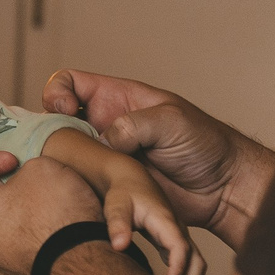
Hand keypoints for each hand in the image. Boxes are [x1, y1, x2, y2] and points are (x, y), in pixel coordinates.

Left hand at [0, 150, 100, 274]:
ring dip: (20, 197)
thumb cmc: (56, 214)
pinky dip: (33, 218)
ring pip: (1, 214)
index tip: (12, 162)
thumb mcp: (38, 167)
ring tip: (45, 191)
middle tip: (29, 174)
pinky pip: (20, 232)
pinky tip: (55, 211)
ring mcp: (0, 255)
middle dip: (3, 177)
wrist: (86, 262)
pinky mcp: (22, 262)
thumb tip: (25, 181)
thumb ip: (21, 168)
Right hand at [41, 69, 272, 249]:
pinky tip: (81, 191)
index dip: (58, 92)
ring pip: (64, 154)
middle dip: (50, 130)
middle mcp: (105, 125)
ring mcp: (105, 157)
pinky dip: (73, 186)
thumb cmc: (206, 145)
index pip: (69, 83)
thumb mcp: (172, 121)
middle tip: (59, 147)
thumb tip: (105, 140)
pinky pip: (80, 183)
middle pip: (56, 120)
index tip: (67, 110)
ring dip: (60, 161)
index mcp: (117, 98)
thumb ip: (135, 124)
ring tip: (68, 171)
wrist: (224, 188)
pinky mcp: (109, 186)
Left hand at [93, 155, 207, 274]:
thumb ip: (117, 224)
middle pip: (196, 260)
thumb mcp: (116, 204)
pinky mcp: (172, 240)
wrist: (129, 177)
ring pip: (196, 263)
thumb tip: (119, 246)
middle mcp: (177, 229)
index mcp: (165, 220)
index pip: (180, 248)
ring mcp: (177, 235)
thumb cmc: (121, 191)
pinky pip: (187, 262)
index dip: (178, 268)